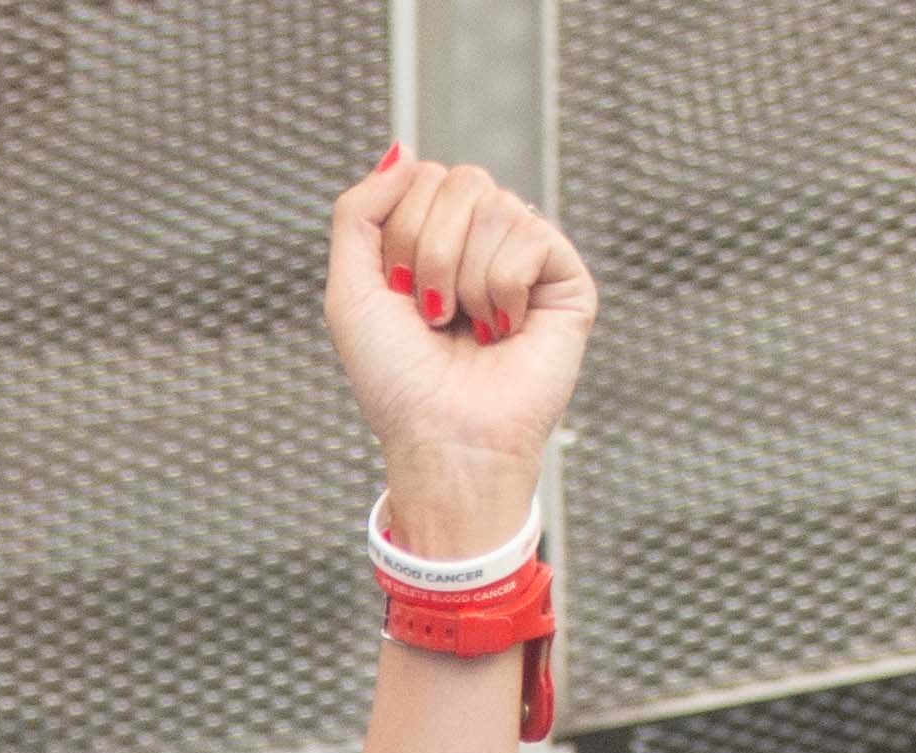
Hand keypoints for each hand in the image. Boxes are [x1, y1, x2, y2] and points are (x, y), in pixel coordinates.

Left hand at [325, 141, 593, 556]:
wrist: (442, 438)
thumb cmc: (397, 380)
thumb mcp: (349, 291)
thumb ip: (358, 212)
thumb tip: (403, 150)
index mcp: (435, 239)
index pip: (423, 176)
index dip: (401, 229)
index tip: (397, 292)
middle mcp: (483, 241)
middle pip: (460, 179)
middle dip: (430, 249)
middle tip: (432, 312)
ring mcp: (527, 257)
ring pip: (495, 204)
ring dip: (463, 277)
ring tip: (469, 327)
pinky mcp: (566, 279)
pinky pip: (531, 234)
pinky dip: (502, 289)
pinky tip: (504, 331)